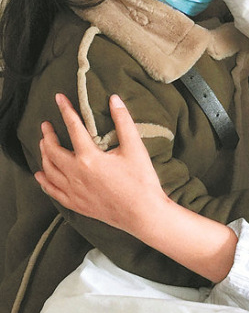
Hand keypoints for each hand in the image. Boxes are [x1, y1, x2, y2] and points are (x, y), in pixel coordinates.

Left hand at [35, 93, 167, 234]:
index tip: (58, 98)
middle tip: (46, 124)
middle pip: (53, 151)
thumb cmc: (141, 180)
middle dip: (48, 135)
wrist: (143, 214)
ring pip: (49, 170)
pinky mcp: (77, 204)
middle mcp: (76, 175)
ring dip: (44, 154)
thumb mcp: (135, 147)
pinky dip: (44, 181)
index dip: (66, 110)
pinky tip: (41, 174)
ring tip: (44, 144)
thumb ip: (123, 121)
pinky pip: (53, 191)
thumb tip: (114, 99)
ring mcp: (74, 191)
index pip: (73, 128)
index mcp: (90, 158)